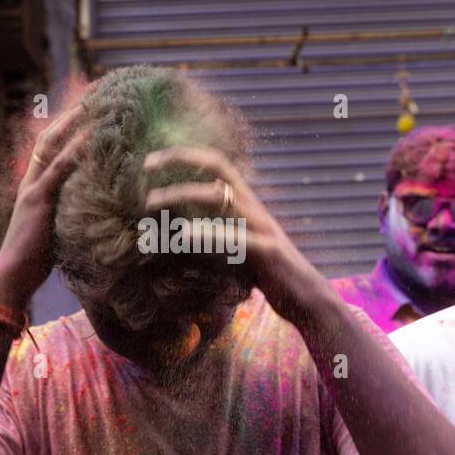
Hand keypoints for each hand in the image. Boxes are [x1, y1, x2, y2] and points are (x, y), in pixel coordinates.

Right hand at [0, 106, 90, 310]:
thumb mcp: (56, 230)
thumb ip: (69, 213)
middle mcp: (31, 181)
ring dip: (74, 122)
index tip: (90, 107)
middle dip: (72, 113)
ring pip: (52, 145)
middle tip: (96, 92)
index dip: (68, 125)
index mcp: (34, 186)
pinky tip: (91, 136)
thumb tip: (96, 211)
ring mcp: (33, 189)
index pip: (51, 146)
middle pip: (50, 136)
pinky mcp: (37, 201)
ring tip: (96, 103)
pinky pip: (58, 170)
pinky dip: (74, 151)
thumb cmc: (35, 262)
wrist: (11, 277)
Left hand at [143, 146, 329, 323]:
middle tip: (146, 166)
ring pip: (222, 198)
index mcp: (248, 205)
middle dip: (182, 159)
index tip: (152, 161)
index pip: (219, 165)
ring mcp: (263, 228)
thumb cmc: (268, 275)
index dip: (187, 156)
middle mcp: (255, 209)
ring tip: (151, 201)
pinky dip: (208, 234)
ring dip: (183, 194)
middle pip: (220, 168)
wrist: (308, 298)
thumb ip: (216, 233)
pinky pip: (236, 238)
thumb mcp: (238, 247)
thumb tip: (180, 231)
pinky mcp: (269, 253)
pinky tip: (183, 235)